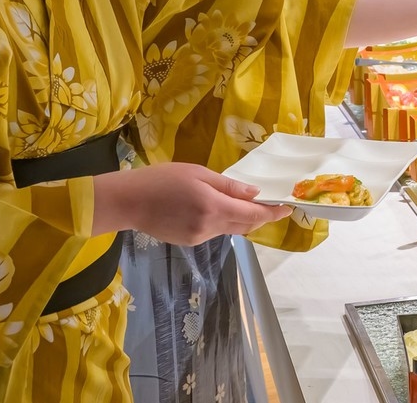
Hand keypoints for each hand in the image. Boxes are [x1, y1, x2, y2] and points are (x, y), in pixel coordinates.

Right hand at [92, 163, 292, 244]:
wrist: (128, 202)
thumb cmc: (162, 179)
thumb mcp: (198, 174)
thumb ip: (228, 186)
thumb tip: (255, 193)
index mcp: (214, 208)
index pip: (253, 215)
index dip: (273, 213)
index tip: (288, 208)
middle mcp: (209, 227)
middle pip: (245, 225)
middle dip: (259, 216)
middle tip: (268, 203)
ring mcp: (199, 238)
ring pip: (229, 229)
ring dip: (238, 218)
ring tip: (235, 201)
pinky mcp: (189, 242)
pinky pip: (214, 232)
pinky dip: (221, 221)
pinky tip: (209, 208)